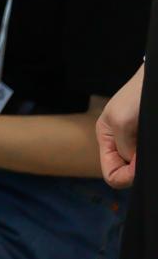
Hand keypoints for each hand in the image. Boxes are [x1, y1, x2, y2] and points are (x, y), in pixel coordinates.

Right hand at [99, 64, 143, 188]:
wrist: (157, 82)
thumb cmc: (137, 97)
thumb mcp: (121, 122)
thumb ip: (123, 148)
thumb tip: (134, 167)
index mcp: (106, 140)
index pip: (111, 174)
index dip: (126, 176)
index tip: (139, 164)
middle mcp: (121, 145)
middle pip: (127, 174)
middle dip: (138, 171)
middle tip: (148, 155)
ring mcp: (137, 143)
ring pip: (139, 168)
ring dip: (148, 164)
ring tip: (153, 146)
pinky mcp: (149, 141)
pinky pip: (149, 158)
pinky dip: (152, 158)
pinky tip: (155, 145)